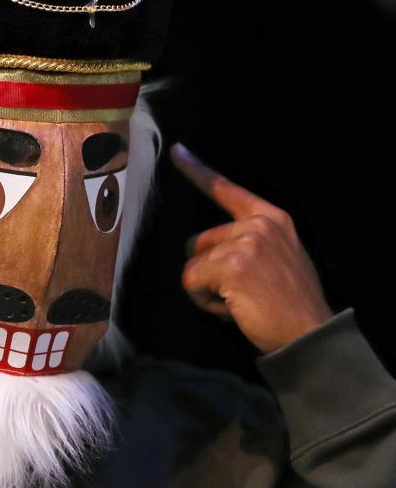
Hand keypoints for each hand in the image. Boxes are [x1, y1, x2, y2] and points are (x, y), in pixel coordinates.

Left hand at [170, 143, 332, 353]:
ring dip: (207, 287)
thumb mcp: (279, 258)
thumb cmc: (290, 304)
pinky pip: (190, 281)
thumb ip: (251, 242)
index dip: (197, 171)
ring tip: (241, 300)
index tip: (176, 151)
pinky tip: (233, 308)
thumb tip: (210, 247)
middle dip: (210, 270)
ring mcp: (245, 243)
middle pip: (198, 241)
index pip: (227, 190)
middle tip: (244, 291)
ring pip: (192, 264)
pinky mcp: (231, 265)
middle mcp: (258, 225)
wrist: (310, 335)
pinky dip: (202, 300)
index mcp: (272, 219)